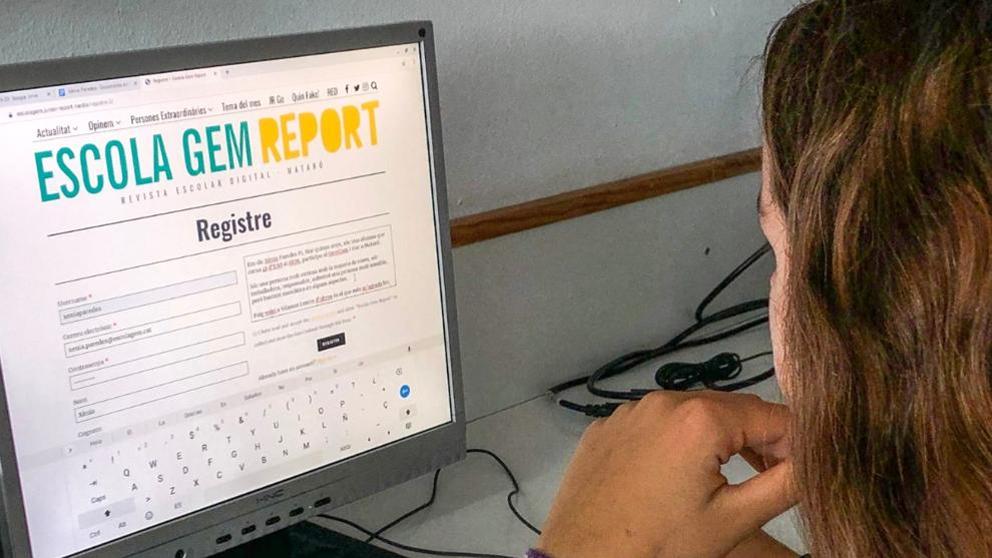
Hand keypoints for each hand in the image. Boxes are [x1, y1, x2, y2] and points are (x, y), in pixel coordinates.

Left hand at [537, 391, 794, 557]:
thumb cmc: (660, 545)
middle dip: (759, 437)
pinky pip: (652, 424)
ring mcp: (628, 411)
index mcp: (701, 418)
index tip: (802, 473)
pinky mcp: (603, 428)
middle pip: (731, 408)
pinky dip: (673, 442)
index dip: (797, 443)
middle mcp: (663, 400)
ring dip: (716, 438)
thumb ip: (784, 484)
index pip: (774, 415)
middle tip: (770, 477)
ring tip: (727, 477)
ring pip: (690, 413)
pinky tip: (672, 478)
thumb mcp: (732, 520)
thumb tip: (819, 458)